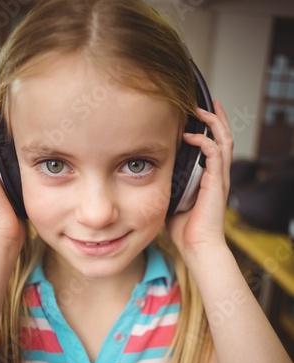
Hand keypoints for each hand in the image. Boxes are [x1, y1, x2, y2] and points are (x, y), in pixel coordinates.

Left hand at [167, 100, 232, 269]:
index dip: (210, 130)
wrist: (197, 246)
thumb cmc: (185, 229)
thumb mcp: (173, 201)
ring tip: (202, 109)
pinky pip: (213, 154)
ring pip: (223, 141)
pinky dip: (204, 141)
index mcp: (210, 179)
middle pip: (224, 138)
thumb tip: (151, 178)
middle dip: (217, 119)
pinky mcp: (216, 183)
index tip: (198, 117)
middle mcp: (218, 175)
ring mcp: (219, 178)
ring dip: (214, 123)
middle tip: (207, 103)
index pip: (215, 147)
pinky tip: (190, 136)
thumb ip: (168, 187)